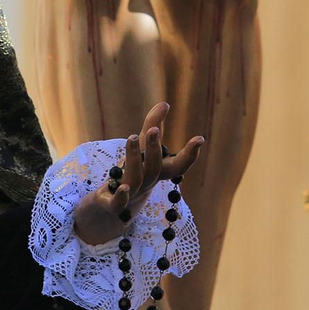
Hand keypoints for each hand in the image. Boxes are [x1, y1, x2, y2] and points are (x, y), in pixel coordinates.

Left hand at [72, 103, 205, 246]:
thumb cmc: (130, 172)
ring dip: (135, 158)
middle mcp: (147, 183)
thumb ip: (152, 125)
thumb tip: (165, 103)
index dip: (190, 154)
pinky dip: (122, 196)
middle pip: (155, 170)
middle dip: (155, 150)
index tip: (200, 138)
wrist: (108, 206)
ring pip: (137, 179)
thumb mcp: (140, 148)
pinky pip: (119, 203)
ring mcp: (131, 194)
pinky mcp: (111, 204)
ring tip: (132, 137)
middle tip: (153, 130)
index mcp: (158, 172)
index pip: (179, 165)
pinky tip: (123, 186)